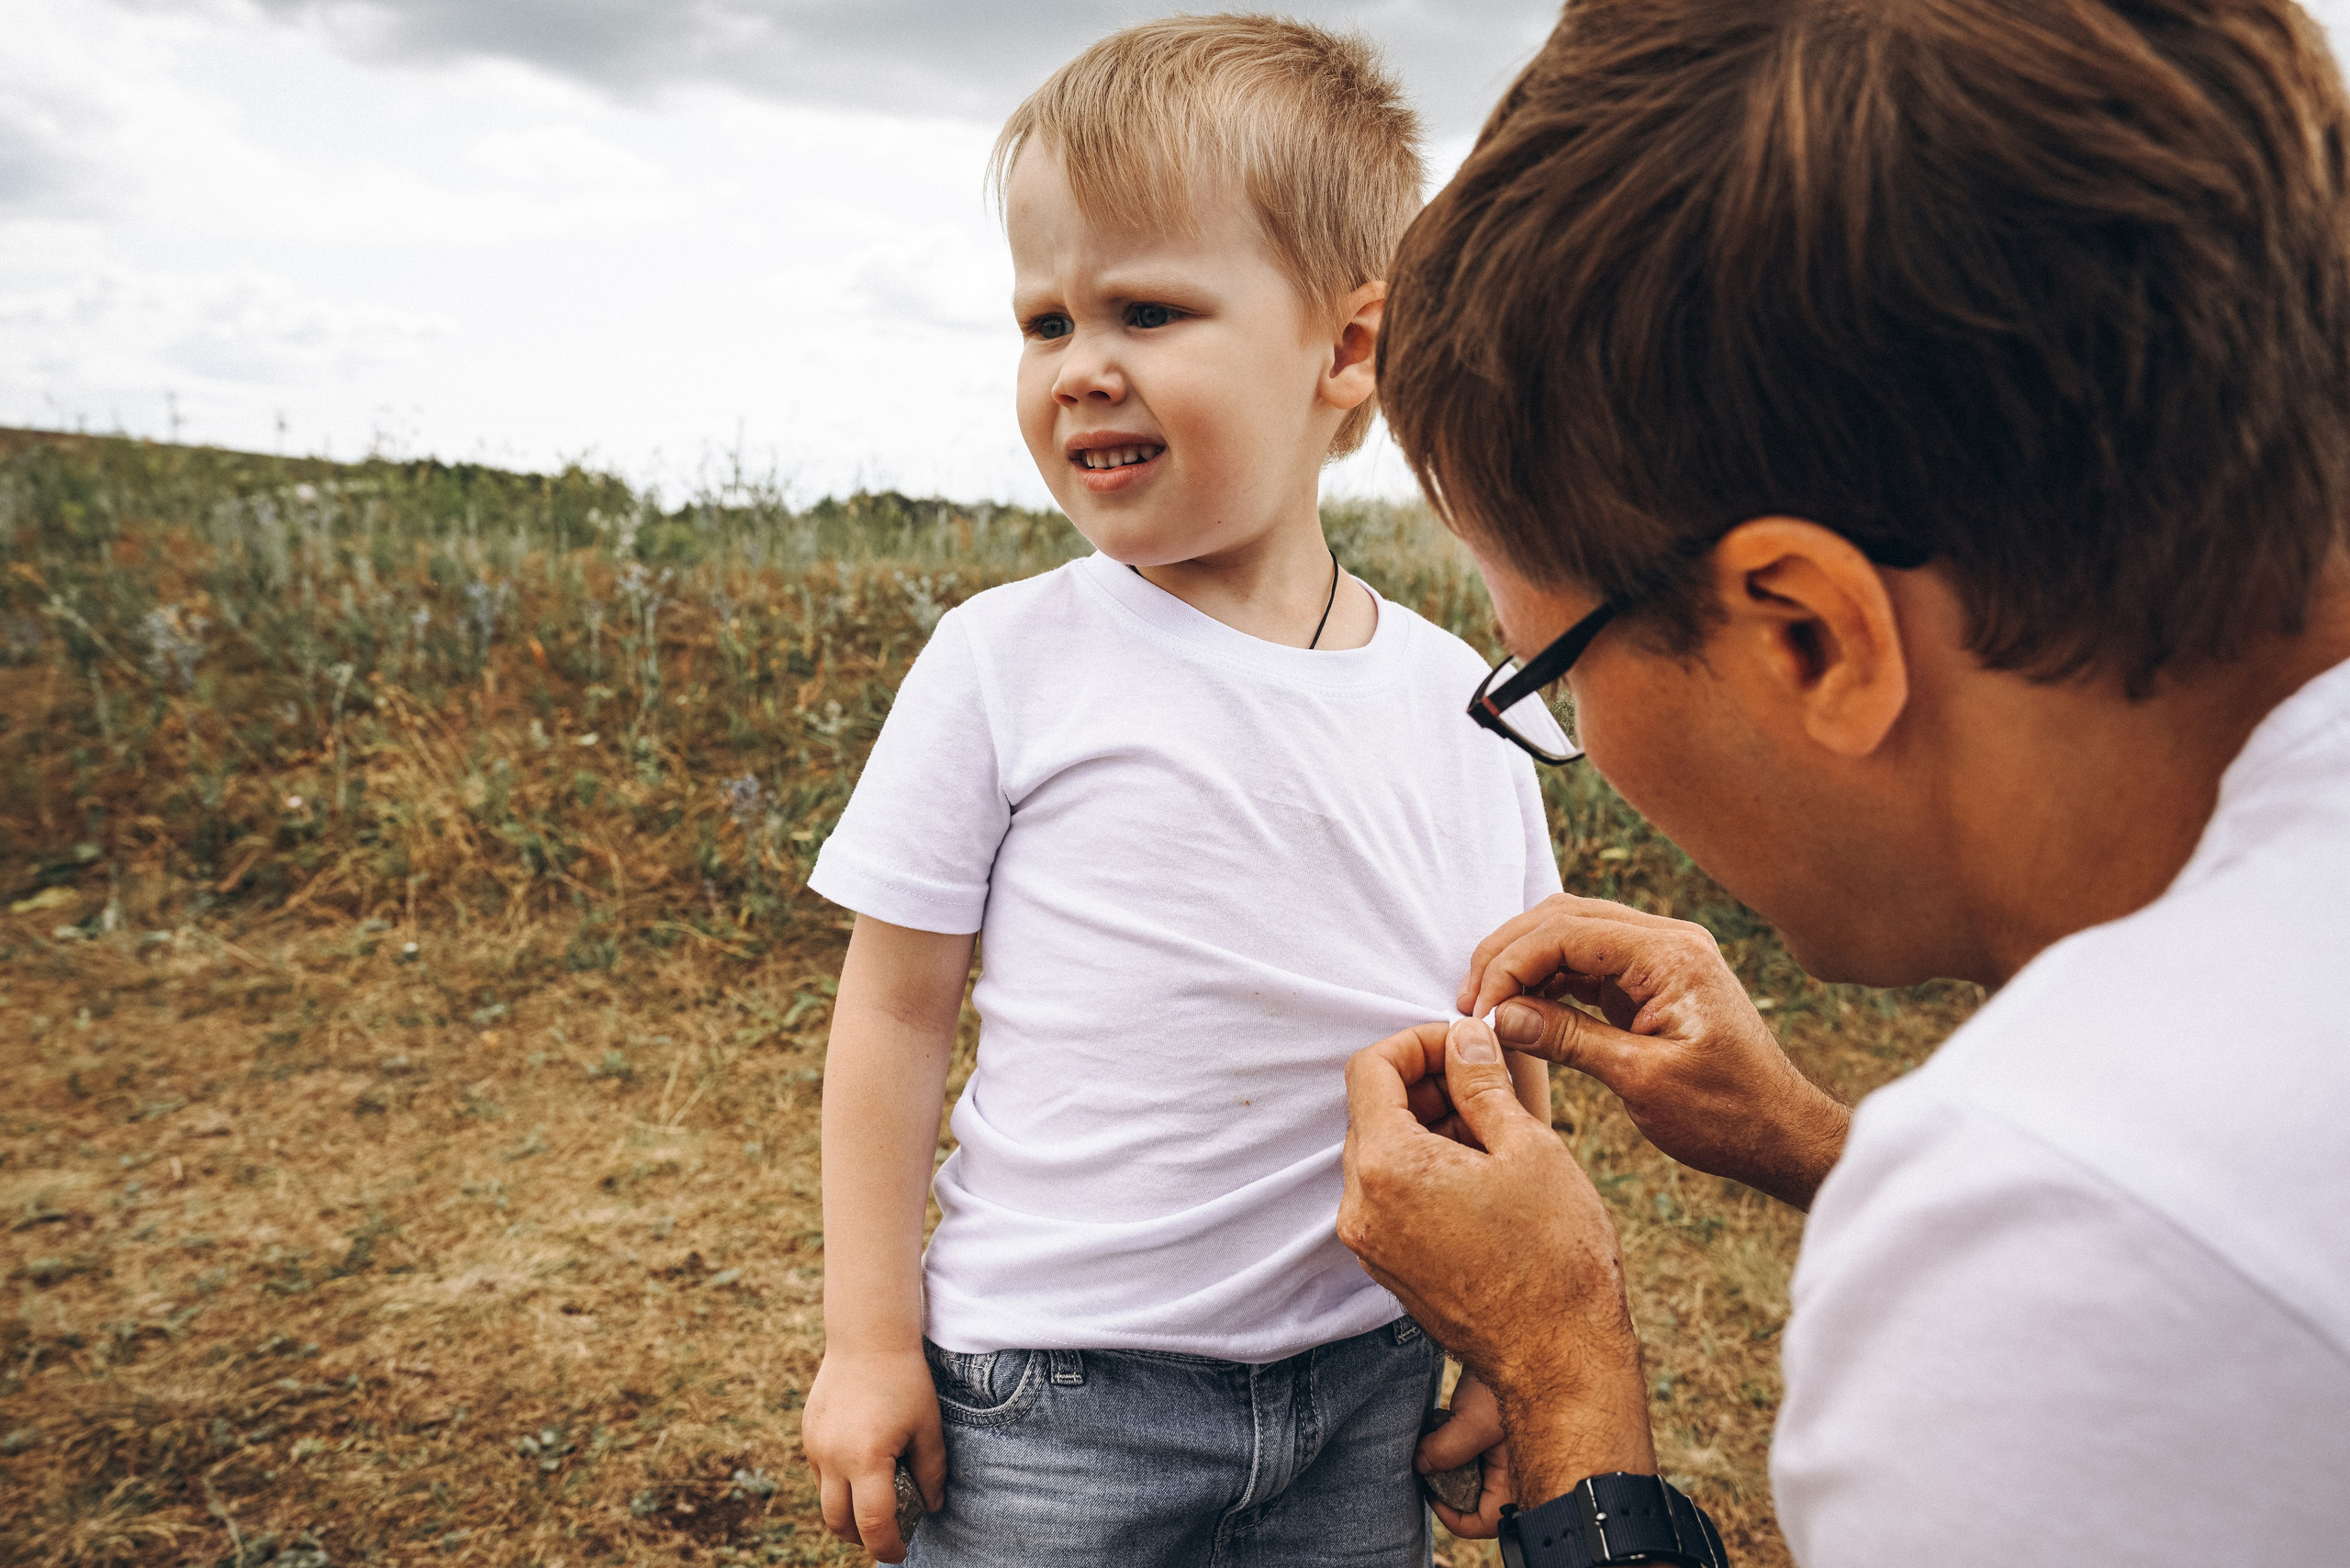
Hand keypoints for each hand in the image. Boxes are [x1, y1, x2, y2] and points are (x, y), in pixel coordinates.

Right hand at [800, 1347, 943, 1563]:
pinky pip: (819, 1476)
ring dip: (846, 1515)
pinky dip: (838, 1487)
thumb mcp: (927, 1427)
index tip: (901, 1553)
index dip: (888, 1547)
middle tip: (886, 1537)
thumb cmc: (905, 1380)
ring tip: (873, 1510)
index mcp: (866, 1458)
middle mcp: (833, 1458)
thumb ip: (931, 1472)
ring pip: (825, 1502)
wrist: (867, 1337)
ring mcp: (815, 1447)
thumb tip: (932, 1507)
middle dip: (862, 1539)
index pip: (873, 1524)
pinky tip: (860, 1474)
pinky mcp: (808, 1436)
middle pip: (839, 1523)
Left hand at [1340, 1016, 1654, 1506]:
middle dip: (1425, 1084)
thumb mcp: (1527, 1146)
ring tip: (1495, 1130)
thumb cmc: (1555, 1255)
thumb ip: (1482, 1081)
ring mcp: (1369, 1242)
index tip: (1464, 1045)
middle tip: (1487, 1082)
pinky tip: (1483, 1173)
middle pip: (1372, 1111)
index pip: (1370, 1068)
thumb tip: (1464, 1038)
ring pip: (1382, 1154)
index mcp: (1387, 1166)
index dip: (1418, 1042)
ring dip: (1428, 1126)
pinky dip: (1425, 1169)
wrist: (1560, 1359)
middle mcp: (1360, 1206)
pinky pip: (1391, 1196)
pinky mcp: (1387, 1267)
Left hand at [1418, 1371, 1514, 1537]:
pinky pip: (1473, 1457)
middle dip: (1448, 1487)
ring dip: (1450, 1465)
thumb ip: (1445, 1450)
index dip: (1449, 1514)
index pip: (1482, 1523)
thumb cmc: (1509, 1382)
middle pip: (1474, 1503)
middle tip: (1428, 1462)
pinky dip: (1455, 1448)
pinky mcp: (1498, 1439)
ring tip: (1438, 1440)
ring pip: (1471, 1479)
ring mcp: (1508, 1458)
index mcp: (1520, 1482)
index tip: (1428, 1489)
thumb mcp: (1473, 1421)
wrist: (1519, 1342)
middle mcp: (1516, 1475)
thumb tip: (1419, 1467)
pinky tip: (1447, 1426)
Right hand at [1461, 895, 1848, 1209]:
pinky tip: (1521, 1012)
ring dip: (1523, 964)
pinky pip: (1586, 962)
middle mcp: (1667, 941)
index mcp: (1671, 956)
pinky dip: (1547, 981)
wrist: (1782, 1135)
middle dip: (1506, 955)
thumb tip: (1499, 1017)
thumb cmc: (1727, 1116)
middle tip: (1469, 1004)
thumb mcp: (1642, 1081)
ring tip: (1488, 1010)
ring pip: (1569, 933)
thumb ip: (1568, 1039)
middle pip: (1561, 918)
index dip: (1510, 966)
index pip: (1565, 932)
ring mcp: (1661, 958)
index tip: (1478, 1012)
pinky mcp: (1652, 980)